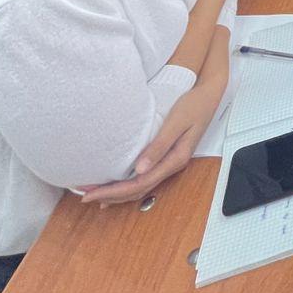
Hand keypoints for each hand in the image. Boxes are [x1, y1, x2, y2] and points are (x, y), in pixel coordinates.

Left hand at [79, 82, 218, 204]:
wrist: (208, 96)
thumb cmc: (193, 106)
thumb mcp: (176, 123)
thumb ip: (159, 146)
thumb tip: (139, 169)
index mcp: (175, 160)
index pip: (139, 184)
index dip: (114, 191)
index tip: (91, 194)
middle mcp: (172, 165)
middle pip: (138, 190)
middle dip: (111, 195)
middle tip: (84, 196)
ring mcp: (169, 162)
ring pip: (141, 186)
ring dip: (118, 192)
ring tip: (95, 194)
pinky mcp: (166, 157)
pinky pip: (144, 177)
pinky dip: (127, 185)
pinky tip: (116, 185)